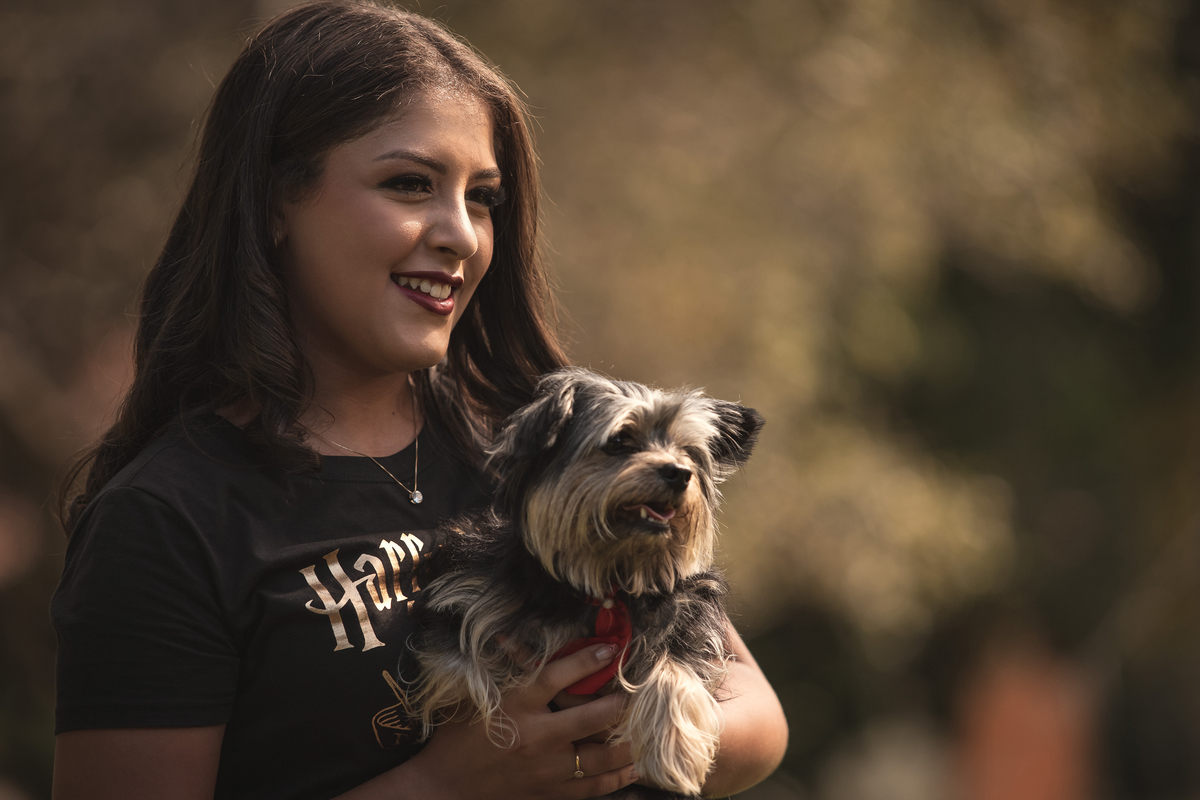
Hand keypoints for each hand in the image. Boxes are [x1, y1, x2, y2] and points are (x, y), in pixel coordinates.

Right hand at [392, 643, 637, 799]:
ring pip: (599, 758)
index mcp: (516, 706)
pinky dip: (617, 778)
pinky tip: (634, 767)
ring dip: (627, 743)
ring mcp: (545, 770)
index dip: (587, 660)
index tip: (610, 650)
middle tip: (638, 693)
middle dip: (620, 704)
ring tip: (647, 730)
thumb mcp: (480, 696)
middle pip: (591, 718)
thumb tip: (515, 635)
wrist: (444, 785)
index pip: (557, 676)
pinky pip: (593, 788)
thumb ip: (507, 673)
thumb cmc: (459, 735)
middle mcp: (535, 737)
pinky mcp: (548, 794)